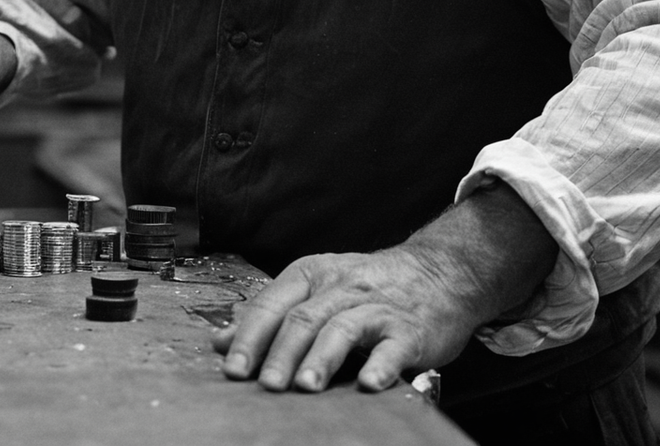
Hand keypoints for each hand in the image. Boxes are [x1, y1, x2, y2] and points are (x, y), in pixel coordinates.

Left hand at [210, 248, 477, 392]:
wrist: (439, 271)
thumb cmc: (367, 286)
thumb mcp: (315, 289)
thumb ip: (270, 315)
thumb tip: (220, 343)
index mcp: (310, 276)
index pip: (272, 306)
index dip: (249, 338)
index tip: (232, 368)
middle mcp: (340, 288)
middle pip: (303, 319)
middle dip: (280, 354)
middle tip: (265, 384)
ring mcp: (376, 307)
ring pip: (342, 329)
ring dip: (321, 359)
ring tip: (306, 387)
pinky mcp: (409, 329)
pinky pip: (393, 347)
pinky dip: (380, 365)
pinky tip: (369, 383)